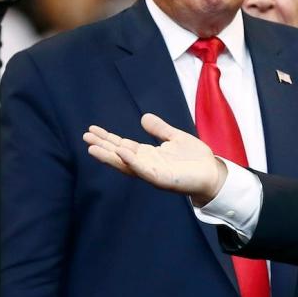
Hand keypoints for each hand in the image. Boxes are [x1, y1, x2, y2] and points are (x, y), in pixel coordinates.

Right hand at [84, 113, 227, 205]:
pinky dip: (132, 161)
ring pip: (126, 164)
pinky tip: (121, 152)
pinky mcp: (161, 178)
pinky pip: (143, 169)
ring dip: (110, 156)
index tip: (92, 130)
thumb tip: (144, 117)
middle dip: (102, 146)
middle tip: (85, 136)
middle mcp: (146, 164)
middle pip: (119, 155)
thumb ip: (160, 129)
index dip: (108, 138)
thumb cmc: (195, 158)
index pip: (122, 145)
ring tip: (93, 147)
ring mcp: (152, 172)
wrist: (212, 172)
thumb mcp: (175, 138)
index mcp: (148, 155)